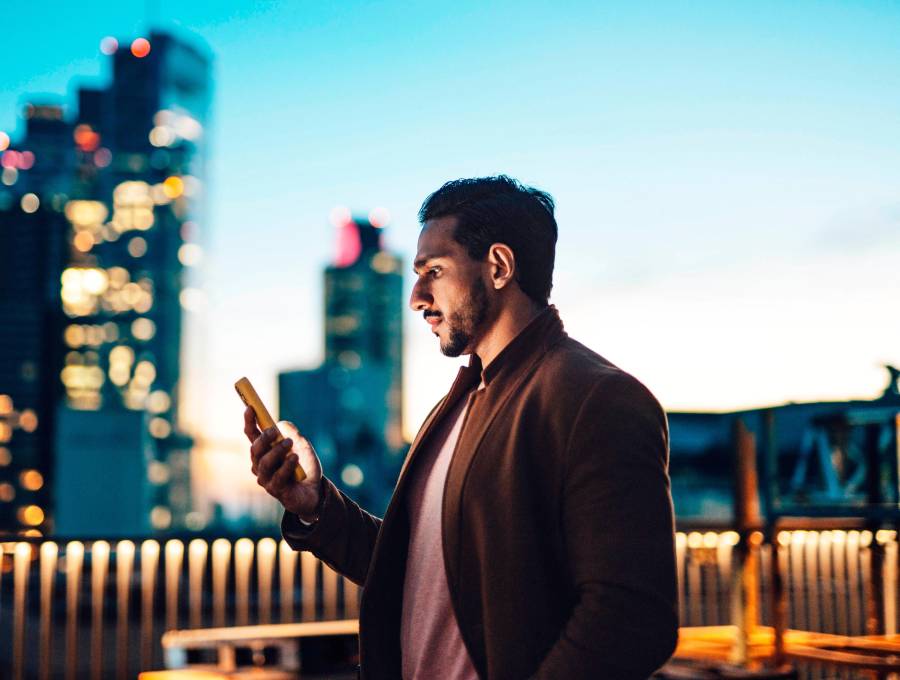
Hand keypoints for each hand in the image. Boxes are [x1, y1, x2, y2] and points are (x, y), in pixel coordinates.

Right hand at [244, 406, 322, 520]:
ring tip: (289, 443)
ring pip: (264, 463)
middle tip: (275, 431)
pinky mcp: (276, 490)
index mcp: (264, 451)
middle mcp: (260, 465)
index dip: (250, 421)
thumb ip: (291, 433)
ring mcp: (266, 478)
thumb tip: (281, 424)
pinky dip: (286, 465)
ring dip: (276, 451)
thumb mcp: (301, 445)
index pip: (252, 435)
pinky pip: (277, 477)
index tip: (250, 407)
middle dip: (263, 438)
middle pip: (255, 449)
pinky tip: (295, 458)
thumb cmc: (304, 467)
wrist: (314, 490)